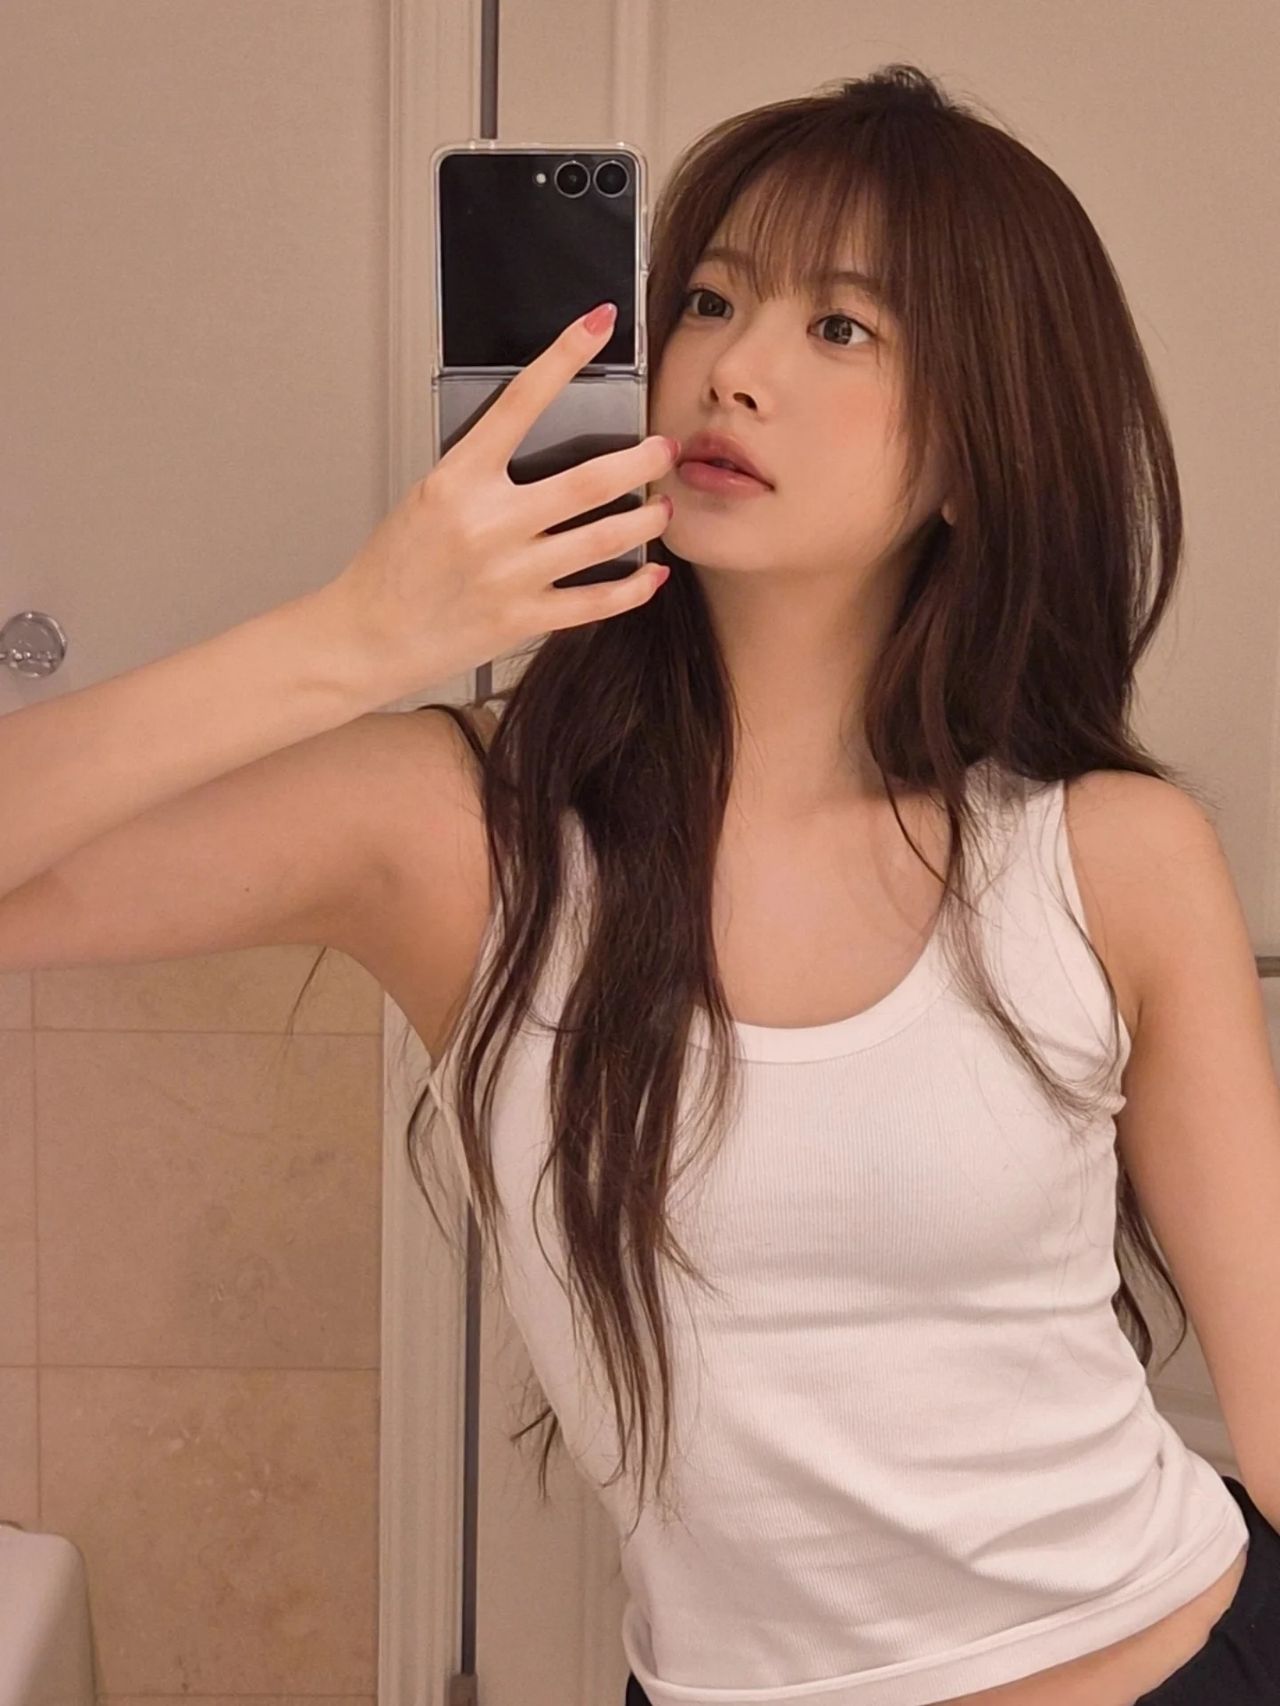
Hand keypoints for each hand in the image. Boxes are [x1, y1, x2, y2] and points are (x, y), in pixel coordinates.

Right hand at [327, 305, 677, 699]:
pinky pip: (597, 601)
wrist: (368, 636)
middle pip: (589, 480)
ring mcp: (510, 574)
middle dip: (640, 460)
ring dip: (646, 519)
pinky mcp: (524, 617)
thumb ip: (481, 474)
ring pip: (605, 538)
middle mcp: (489, 523)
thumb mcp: (427, 498)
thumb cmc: (394, 568)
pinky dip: (634, 587)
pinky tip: (652, 575)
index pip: (521, 401)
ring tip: (662, 506)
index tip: (598, 324)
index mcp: (458, 480)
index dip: (565, 356)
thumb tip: (541, 451)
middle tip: (663, 448)